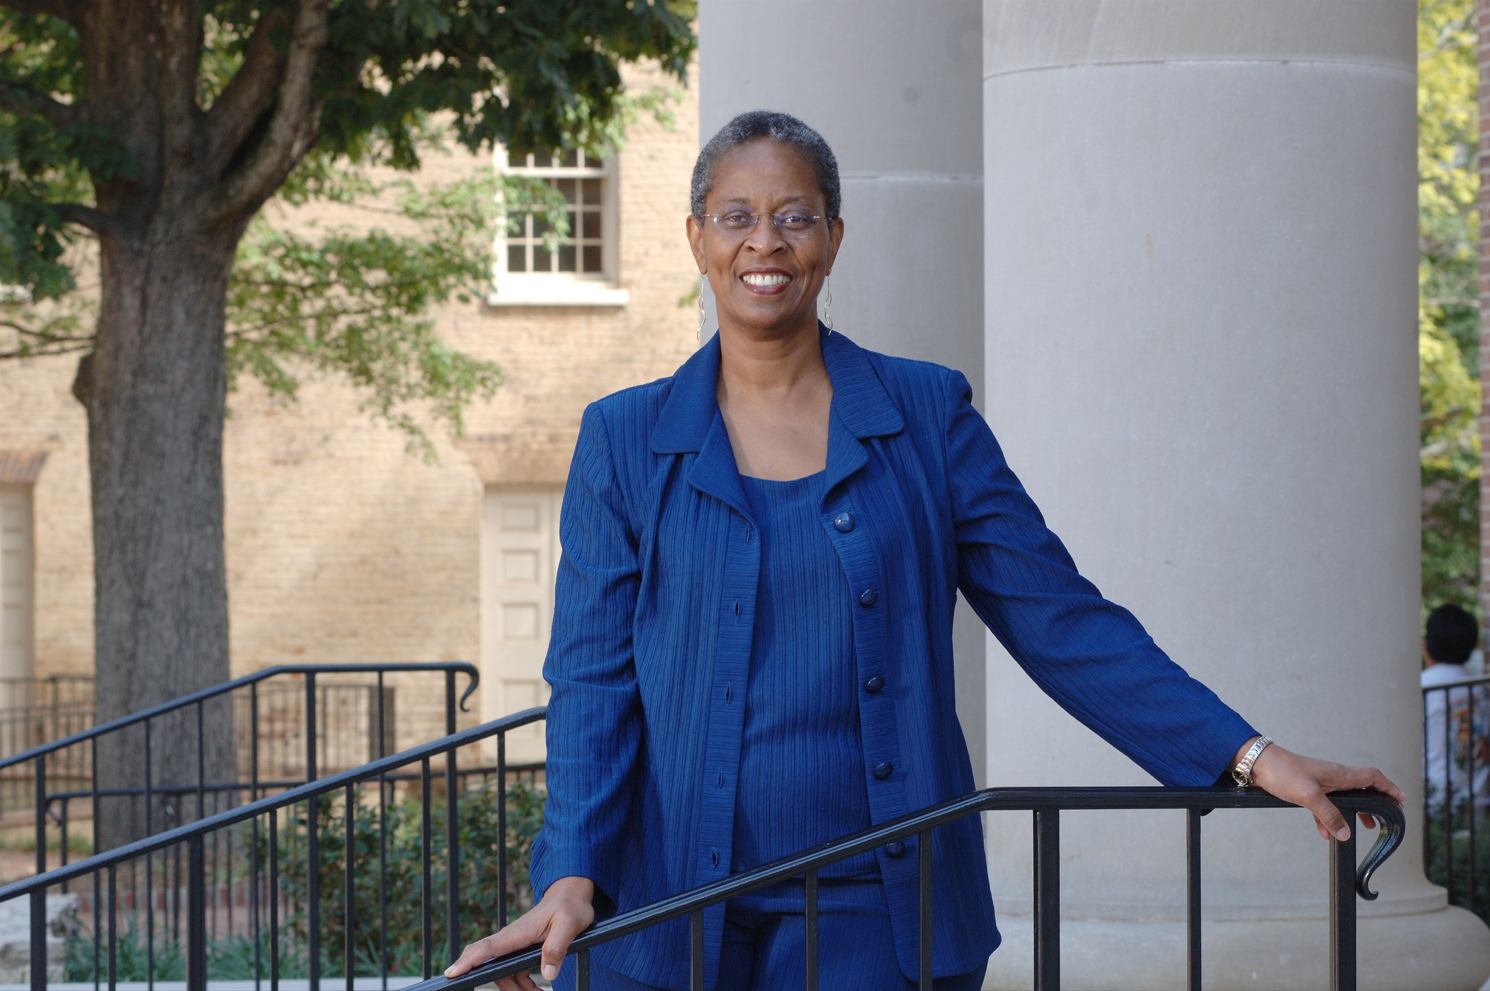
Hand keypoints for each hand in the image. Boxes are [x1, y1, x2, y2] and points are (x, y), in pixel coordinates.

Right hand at [444, 875, 594, 990]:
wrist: (570, 896)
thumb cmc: (570, 907)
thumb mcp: (570, 925)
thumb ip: (557, 947)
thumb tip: (548, 973)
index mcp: (518, 932)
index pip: (488, 947)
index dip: (469, 961)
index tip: (452, 973)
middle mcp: (511, 939)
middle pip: (493, 968)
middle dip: (508, 988)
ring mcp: (514, 945)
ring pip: (505, 975)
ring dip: (520, 990)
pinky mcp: (520, 950)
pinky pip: (515, 973)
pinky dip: (524, 985)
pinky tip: (538, 990)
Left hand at [1244, 739, 1405, 840]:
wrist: (1257, 764)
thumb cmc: (1283, 772)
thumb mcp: (1309, 796)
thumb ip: (1329, 815)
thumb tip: (1346, 832)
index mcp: (1339, 774)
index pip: (1373, 777)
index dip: (1389, 787)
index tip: (1401, 800)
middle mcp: (1333, 776)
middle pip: (1362, 788)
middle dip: (1375, 803)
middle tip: (1383, 819)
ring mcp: (1320, 782)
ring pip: (1344, 798)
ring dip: (1352, 812)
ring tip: (1361, 827)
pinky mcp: (1306, 789)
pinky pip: (1324, 805)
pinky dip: (1327, 818)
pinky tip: (1325, 832)